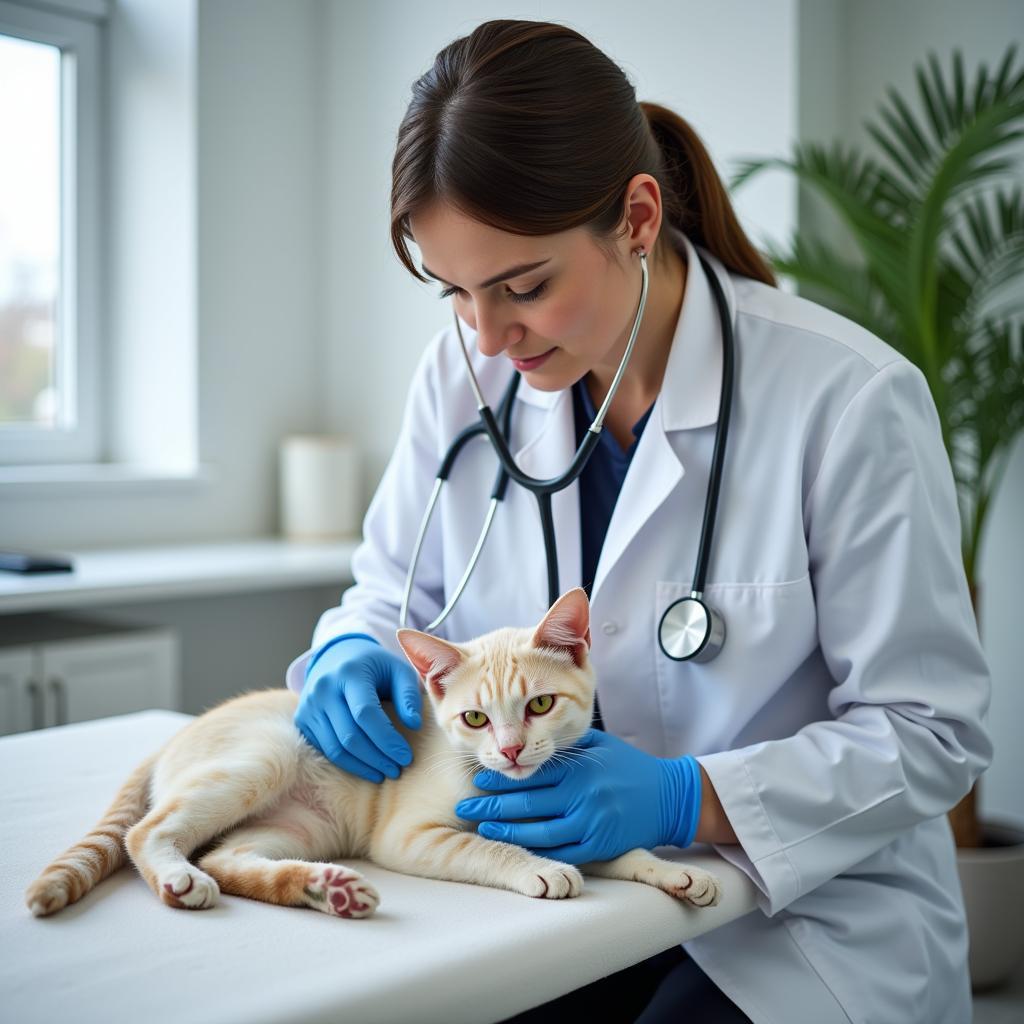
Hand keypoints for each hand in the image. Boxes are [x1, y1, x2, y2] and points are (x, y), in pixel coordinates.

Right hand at [293, 634, 422, 782]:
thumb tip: (414, 725)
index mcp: (349, 672)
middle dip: (377, 758)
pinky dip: (347, 763)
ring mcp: (309, 705)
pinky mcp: (302, 720)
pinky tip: (366, 767)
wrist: (337, 656)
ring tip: (384, 772)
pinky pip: (324, 749)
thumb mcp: (399, 670)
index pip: (366, 713)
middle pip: (350, 735)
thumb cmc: (376, 667)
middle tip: (398, 769)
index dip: (387, 739)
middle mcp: (323, 688)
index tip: (406, 757)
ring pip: (335, 748)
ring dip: (362, 766)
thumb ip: (409, 695)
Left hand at [454, 729, 701, 863]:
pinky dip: (536, 851)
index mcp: (580, 766)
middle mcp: (584, 794)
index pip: (531, 772)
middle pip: (527, 802)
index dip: (501, 777)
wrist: (669, 797)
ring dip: (506, 831)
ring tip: (482, 827)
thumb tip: (525, 735)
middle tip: (464, 807)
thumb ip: (564, 743)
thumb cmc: (627, 766)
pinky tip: (515, 847)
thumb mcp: (598, 743)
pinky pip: (562, 852)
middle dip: (491, 806)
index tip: (475, 777)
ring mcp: (592, 822)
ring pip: (539, 832)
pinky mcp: (600, 846)